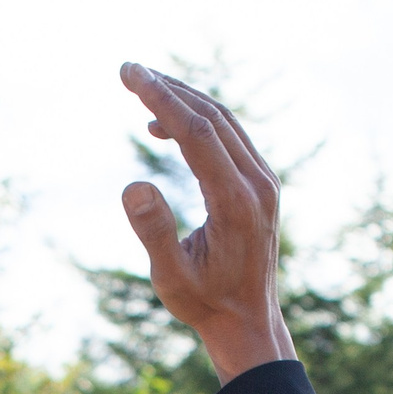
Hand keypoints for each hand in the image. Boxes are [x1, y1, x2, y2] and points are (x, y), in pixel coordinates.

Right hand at [118, 63, 293, 381]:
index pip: (198, 133)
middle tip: (128, 70)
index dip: (162, 99)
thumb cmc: (205, 303)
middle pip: (213, 117)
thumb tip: (132, 185)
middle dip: (169, 89)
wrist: (249, 323)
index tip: (131, 75)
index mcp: (236, 202)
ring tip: (143, 87)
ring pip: (224, 122)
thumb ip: (153, 231)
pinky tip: (165, 127)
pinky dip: (197, 122)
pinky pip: (230, 138)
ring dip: (184, 100)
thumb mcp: (170, 278)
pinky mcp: (261, 185)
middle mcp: (258, 184)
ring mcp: (264, 182)